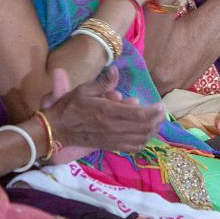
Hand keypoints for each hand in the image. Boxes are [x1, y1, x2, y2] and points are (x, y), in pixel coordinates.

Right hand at [41, 68, 163, 159]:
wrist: (58, 129)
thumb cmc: (70, 107)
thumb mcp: (84, 90)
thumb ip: (103, 83)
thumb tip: (115, 71)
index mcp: (107, 112)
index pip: (137, 115)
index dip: (153, 111)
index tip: (160, 105)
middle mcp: (112, 128)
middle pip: (143, 128)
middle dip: (156, 120)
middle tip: (161, 112)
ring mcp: (112, 139)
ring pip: (140, 139)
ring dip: (152, 131)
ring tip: (157, 122)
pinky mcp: (110, 147)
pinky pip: (132, 148)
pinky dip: (142, 142)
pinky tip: (145, 134)